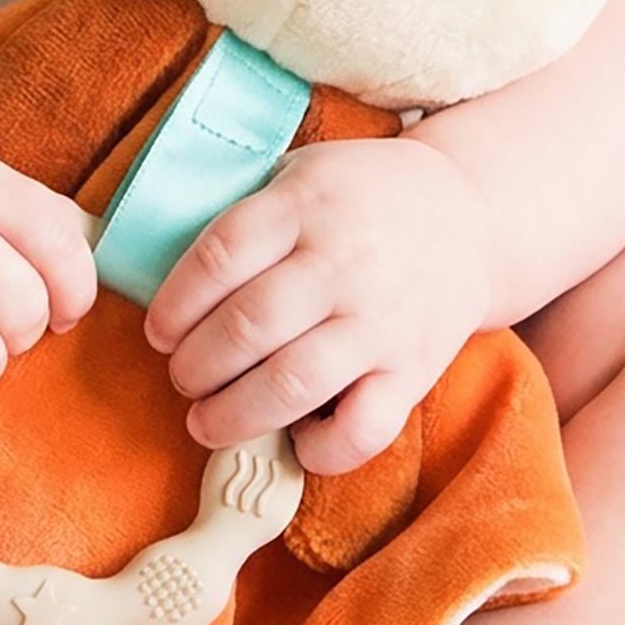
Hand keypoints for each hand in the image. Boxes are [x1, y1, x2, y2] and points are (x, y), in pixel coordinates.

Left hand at [143, 138, 493, 474]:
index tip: (158, 332)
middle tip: (181, 377)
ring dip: (232, 414)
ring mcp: (382, 321)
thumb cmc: (359, 200)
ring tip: (206, 421)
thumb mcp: (300, 174)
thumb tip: (156, 274)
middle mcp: (344, 262)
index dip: (174, 305)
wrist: (469, 218)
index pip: (219, 258)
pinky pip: (362, 430)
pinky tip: (294, 441)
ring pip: (292, 384)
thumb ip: (245, 217)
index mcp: (306, 204)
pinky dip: (319, 450)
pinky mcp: (415, 370)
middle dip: (194, 366)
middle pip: (247, 326)